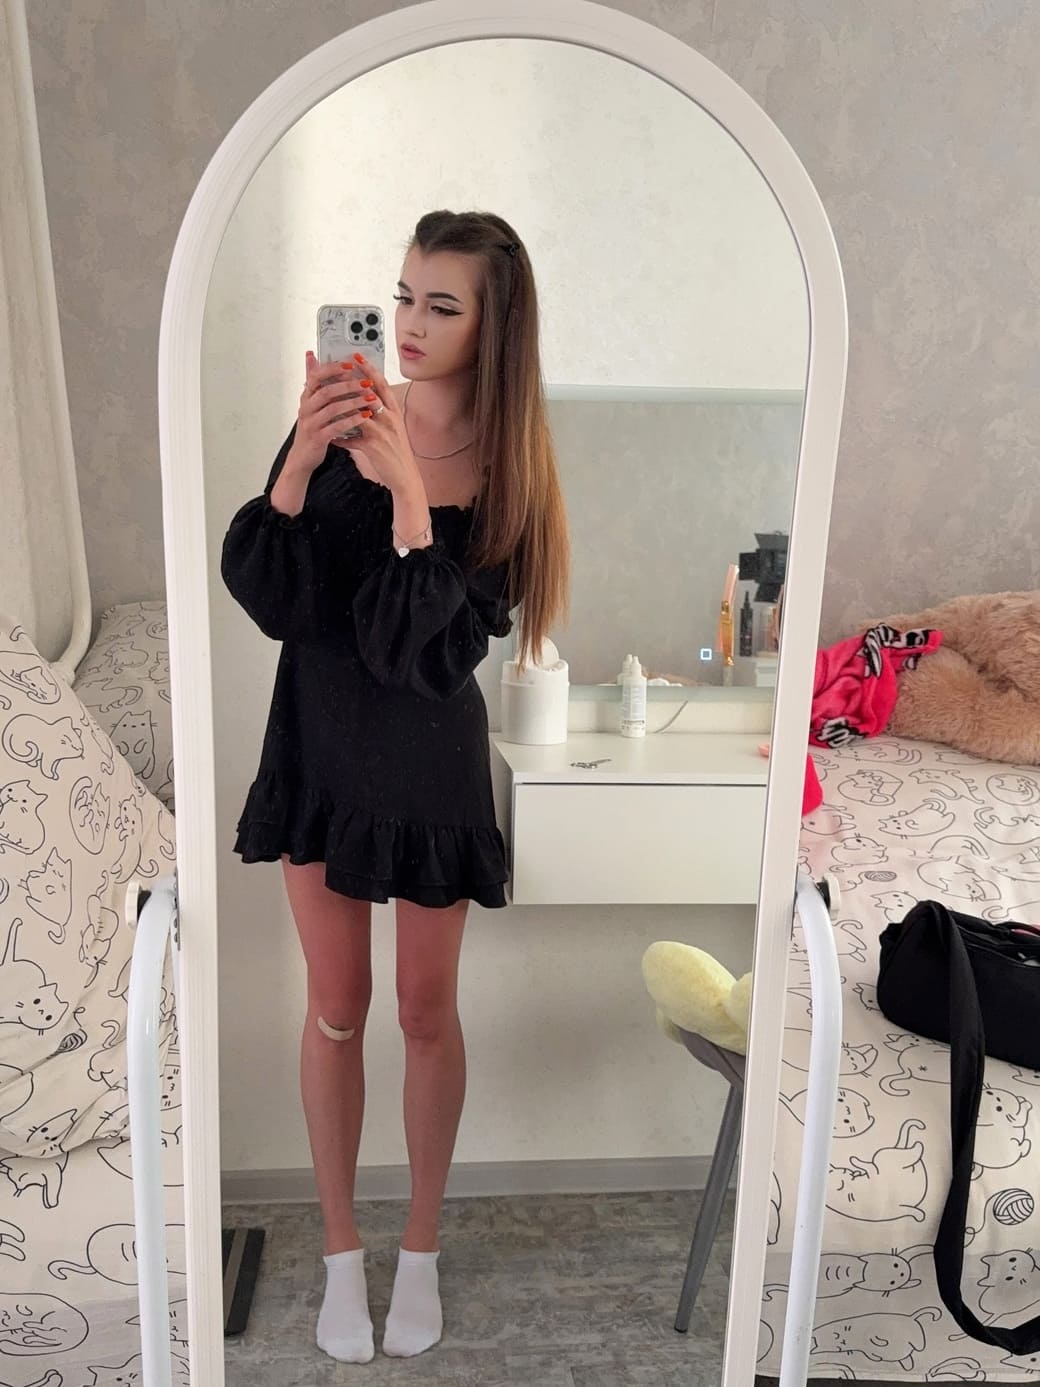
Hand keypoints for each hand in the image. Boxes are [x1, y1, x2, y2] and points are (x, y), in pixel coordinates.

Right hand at [286, 350, 366, 473]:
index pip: (315, 376)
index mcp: (306, 397)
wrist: (303, 456)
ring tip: (369, 398)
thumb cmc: (312, 427)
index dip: (332, 369)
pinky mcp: (318, 437)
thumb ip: (314, 381)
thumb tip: (310, 355)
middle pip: (326, 391)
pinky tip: (365, 416)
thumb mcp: (311, 403)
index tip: (350, 364)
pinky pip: (336, 426)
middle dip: (348, 385)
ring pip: (333, 408)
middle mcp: (306, 408)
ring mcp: (311, 423)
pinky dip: (352, 420)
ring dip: (353, 402)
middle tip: (366, 382)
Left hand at [339, 351, 423, 497]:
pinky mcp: (373, 447)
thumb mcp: (394, 429)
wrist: (406, 476)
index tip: (357, 357)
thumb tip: (368, 399)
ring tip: (327, 398)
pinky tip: (331, 437)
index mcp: (394, 412)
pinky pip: (351, 439)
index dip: (369, 369)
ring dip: (342, 405)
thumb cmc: (398, 452)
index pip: (381, 385)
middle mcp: (389, 419)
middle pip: (369, 393)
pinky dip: (340, 438)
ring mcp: (381, 432)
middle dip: (352, 380)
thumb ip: (381, 414)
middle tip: (338, 368)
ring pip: (358, 412)